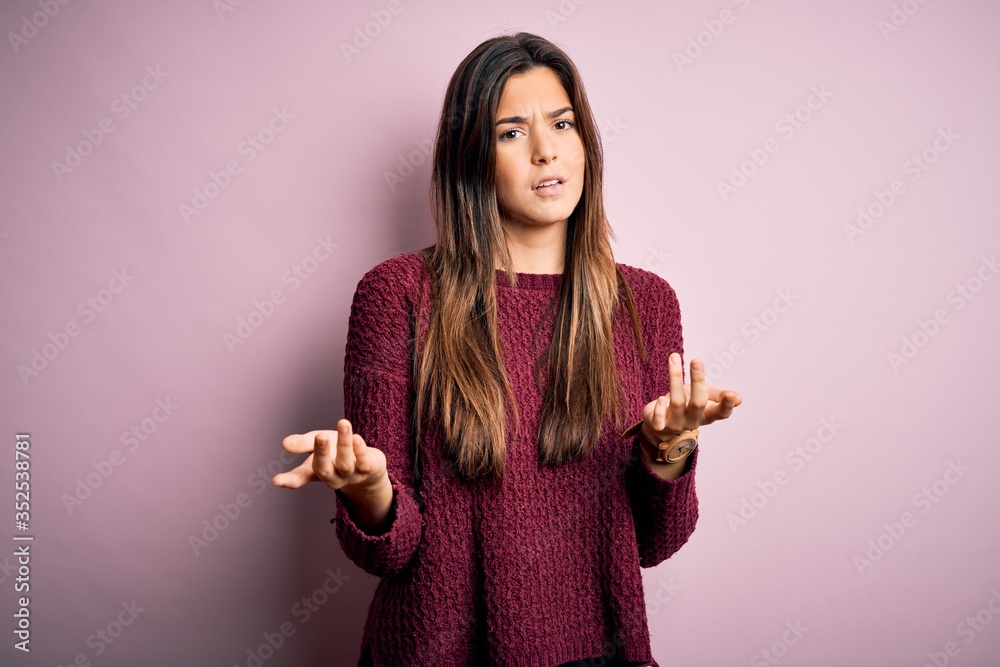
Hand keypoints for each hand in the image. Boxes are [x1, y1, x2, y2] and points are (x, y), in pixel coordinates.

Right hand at [272, 419, 386, 493]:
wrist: (369, 465)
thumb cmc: (337, 452)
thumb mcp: (319, 444)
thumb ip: (304, 443)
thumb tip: (285, 444)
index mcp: (316, 471)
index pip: (300, 478)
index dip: (288, 480)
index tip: (276, 480)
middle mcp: (332, 477)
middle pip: (324, 469)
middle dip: (321, 452)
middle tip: (320, 436)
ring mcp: (350, 475)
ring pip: (345, 462)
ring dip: (344, 442)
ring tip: (343, 423)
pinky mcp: (368, 470)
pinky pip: (364, 462)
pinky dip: (360, 450)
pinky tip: (357, 438)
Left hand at [641, 352, 742, 443]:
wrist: (662, 426)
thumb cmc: (687, 406)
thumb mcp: (704, 399)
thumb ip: (719, 396)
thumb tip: (739, 398)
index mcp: (707, 414)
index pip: (720, 413)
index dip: (726, 405)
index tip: (731, 394)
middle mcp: (692, 420)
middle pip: (698, 403)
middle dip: (697, 382)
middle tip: (696, 360)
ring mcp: (676, 423)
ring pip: (677, 402)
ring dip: (675, 379)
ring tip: (674, 357)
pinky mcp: (659, 425)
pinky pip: (659, 420)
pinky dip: (660, 409)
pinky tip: (661, 398)